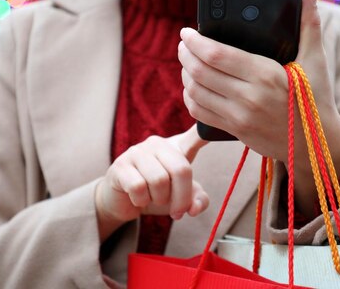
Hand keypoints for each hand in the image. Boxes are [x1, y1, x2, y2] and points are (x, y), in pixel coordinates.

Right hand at [95, 125, 209, 241]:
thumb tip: (194, 208)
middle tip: (178, 212)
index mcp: (177, 148)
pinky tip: (138, 199)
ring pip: (158, 180)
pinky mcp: (120, 165)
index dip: (208, 131)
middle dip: (182, 198)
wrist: (122, 202)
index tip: (219, 127)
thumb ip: (196, 200)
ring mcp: (137, 152)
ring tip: (154, 199)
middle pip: (181, 169)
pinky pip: (138, 187)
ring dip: (159, 199)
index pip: (196, 136)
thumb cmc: (156, 194)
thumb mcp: (180, 198)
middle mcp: (158, 144)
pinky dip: (142, 200)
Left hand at [178, 0, 339, 214]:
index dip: (195, 42)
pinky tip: (192, 87)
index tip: (186, 33)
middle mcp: (249, 97)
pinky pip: (200, 114)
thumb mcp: (315, 60)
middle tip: (183, 45)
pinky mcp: (234, 131)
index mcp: (265, 74)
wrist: (317, 145)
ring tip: (187, 63)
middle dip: (185, 55)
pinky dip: (190, 98)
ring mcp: (239, 117)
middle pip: (200, 72)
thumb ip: (309, 23)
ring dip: (185, 75)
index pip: (217, 55)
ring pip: (195, 93)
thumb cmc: (316, 99)